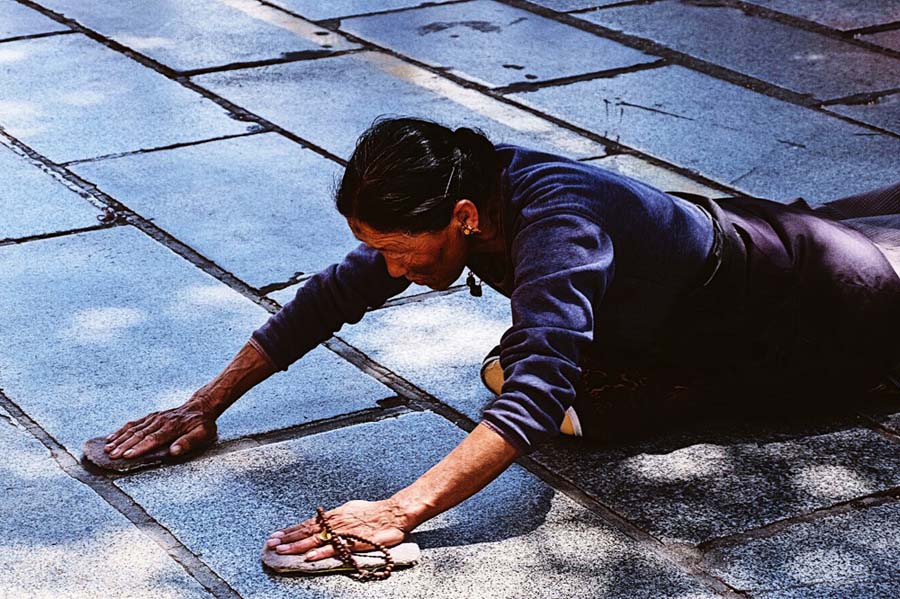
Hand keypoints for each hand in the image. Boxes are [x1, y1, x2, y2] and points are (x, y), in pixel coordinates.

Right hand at [103, 394, 217, 458]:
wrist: (201, 406)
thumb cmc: (202, 423)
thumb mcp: (203, 433)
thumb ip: (189, 442)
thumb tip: (174, 451)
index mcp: (172, 427)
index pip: (153, 439)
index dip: (139, 448)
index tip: (127, 455)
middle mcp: (160, 421)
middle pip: (140, 434)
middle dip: (124, 446)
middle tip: (112, 455)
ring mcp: (154, 417)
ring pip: (133, 429)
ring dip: (119, 439)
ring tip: (107, 448)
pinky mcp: (150, 416)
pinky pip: (133, 423)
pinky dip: (121, 430)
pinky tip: (111, 437)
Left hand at [265, 499, 409, 560]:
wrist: (394, 514)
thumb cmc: (375, 512)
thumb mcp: (351, 510)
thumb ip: (337, 518)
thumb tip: (325, 521)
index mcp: (334, 515)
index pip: (308, 523)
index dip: (291, 530)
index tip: (276, 534)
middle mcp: (335, 521)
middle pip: (306, 530)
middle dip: (287, 538)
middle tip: (271, 544)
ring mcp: (343, 531)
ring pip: (315, 539)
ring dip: (297, 545)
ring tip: (282, 551)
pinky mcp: (353, 541)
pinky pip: (334, 548)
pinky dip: (320, 553)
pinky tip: (309, 557)